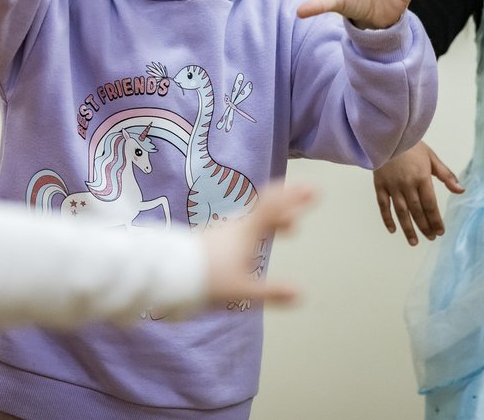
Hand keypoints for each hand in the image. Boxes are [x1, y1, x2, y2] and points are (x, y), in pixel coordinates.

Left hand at [202, 182, 315, 305]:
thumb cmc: (207, 279)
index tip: (314, 189)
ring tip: (289, 226)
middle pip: (267, 206)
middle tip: (307, 199)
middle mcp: (237, 224)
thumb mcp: (241, 290)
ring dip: (276, 215)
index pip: (276, 206)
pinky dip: (260, 224)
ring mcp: (224, 229)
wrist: (168, 272)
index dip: (295, 196)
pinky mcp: (213, 237)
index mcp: (247, 231)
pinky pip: (245, 223)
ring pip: (255, 215)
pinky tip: (257, 238)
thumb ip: (271, 292)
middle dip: (290, 202)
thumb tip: (301, 293)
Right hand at [373, 140, 463, 245]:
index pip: (430, 205)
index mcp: (422, 178)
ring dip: (408, 228)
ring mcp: (392, 186)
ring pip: (401, 212)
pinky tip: (393, 230)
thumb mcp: (432, 158)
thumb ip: (446, 176)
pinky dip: (387, 219)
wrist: (387, 136)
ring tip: (414, 242)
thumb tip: (461, 190)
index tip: (440, 232)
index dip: (436, 220)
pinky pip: (383, 205)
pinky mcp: (380, 185)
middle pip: (417, 211)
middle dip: (425, 226)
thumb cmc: (411, 146)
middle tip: (431, 238)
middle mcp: (407, 185)